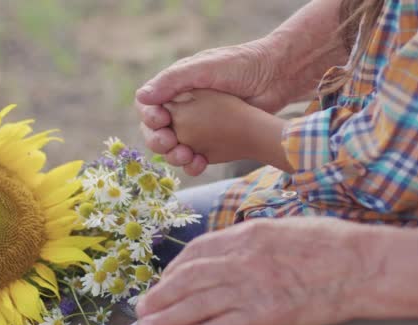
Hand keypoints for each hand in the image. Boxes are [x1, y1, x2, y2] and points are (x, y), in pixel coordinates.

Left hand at [135, 217, 378, 324]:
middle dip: (161, 294)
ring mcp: (252, 287)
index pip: (196, 252)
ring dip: (169, 317)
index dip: (174, 269)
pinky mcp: (267, 314)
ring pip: (198, 304)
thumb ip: (248, 240)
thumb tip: (224, 253)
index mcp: (245, 235)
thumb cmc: (326, 243)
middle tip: (142, 309)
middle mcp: (241, 259)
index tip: (163, 281)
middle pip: (188, 279)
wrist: (363, 264)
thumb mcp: (280, 228)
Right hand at [136, 40, 288, 175]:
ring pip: (172, 149)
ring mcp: (196, 128)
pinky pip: (193, 159)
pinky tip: (200, 163)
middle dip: (158, 140)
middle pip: (155, 132)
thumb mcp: (204, 67)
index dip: (149, 117)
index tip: (161, 120)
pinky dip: (192, 165)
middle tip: (170, 142)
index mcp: (174, 89)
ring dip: (173, 156)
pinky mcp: (211, 143)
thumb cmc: (240, 66)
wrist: (276, 79)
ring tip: (186, 156)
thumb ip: (172, 81)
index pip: (148, 107)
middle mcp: (182, 109)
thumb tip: (140, 97)